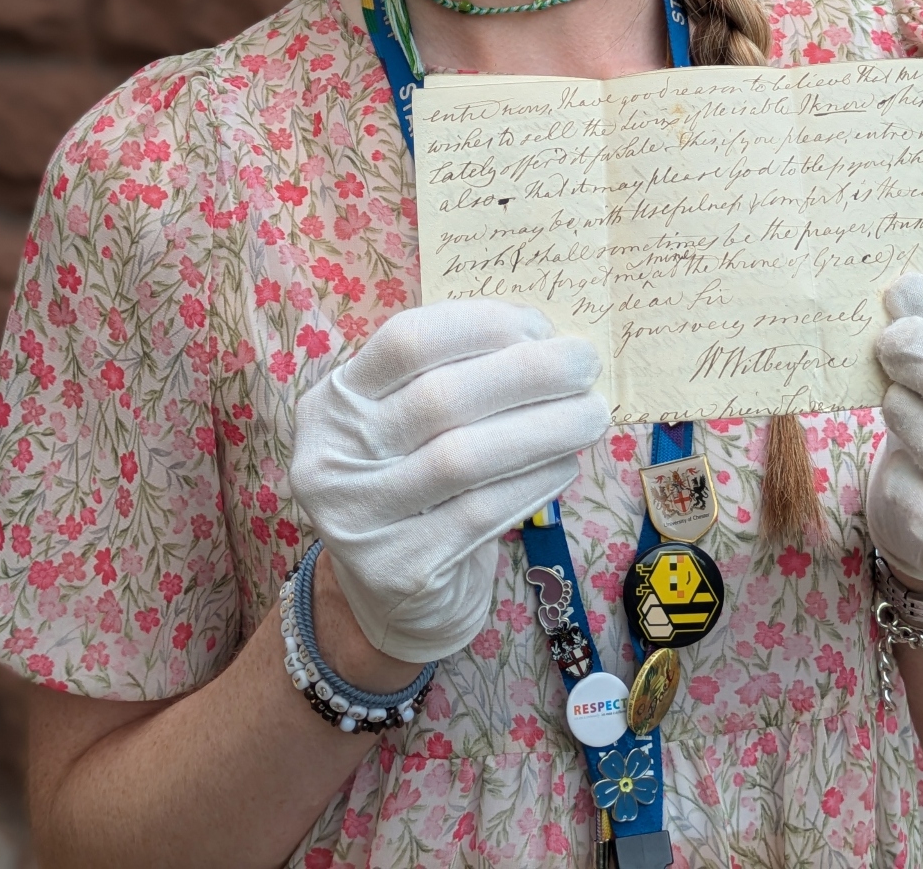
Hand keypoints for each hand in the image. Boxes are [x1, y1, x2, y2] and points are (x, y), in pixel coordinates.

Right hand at [289, 299, 608, 661]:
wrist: (396, 598)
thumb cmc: (421, 487)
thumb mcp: (414, 424)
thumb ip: (461, 376)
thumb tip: (548, 339)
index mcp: (334, 401)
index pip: (406, 341)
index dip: (480, 324)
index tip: (539, 327)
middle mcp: (330, 457)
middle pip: (440, 397)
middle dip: (527, 373)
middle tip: (585, 364)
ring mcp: (357, 518)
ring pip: (464, 457)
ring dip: (544, 428)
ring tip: (592, 414)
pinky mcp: (398, 570)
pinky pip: (480, 513)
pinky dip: (533, 483)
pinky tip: (565, 466)